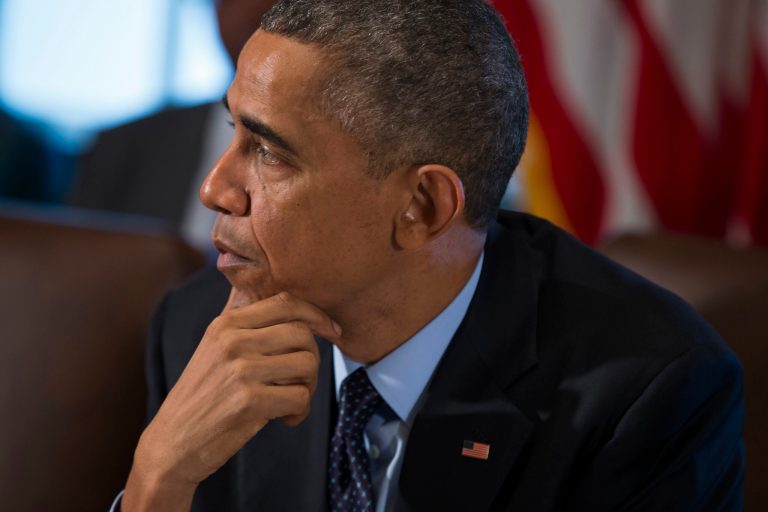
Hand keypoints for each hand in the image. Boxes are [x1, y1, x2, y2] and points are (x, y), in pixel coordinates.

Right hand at [122, 290, 340, 510]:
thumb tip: (251, 273)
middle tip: (301, 381)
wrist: (171, 443)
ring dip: (309, 387)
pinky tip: (284, 419)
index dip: (317, 315)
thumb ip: (240, 315)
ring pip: (307, 364)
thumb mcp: (214, 346)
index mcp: (227, 323)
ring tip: (291, 400)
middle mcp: (232, 340)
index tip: (333, 331)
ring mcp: (240, 370)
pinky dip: (300, 412)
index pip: (286, 303)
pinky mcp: (248, 401)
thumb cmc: (202, 395)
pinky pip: (300, 397)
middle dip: (313, 360)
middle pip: (303, 334)